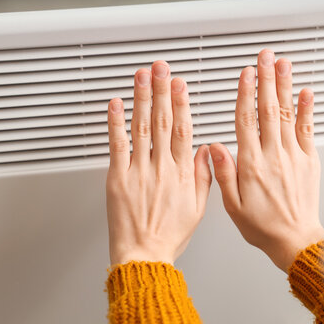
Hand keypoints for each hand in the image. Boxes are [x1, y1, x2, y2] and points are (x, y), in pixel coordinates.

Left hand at [106, 61, 211, 265]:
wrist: (144, 255)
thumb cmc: (168, 235)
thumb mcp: (198, 209)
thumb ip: (204, 177)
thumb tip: (207, 151)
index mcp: (182, 174)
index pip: (182, 130)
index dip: (181, 104)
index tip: (180, 85)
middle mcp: (161, 168)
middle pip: (162, 122)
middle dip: (162, 91)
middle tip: (161, 68)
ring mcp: (138, 171)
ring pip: (141, 128)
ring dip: (142, 99)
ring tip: (141, 76)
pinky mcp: (118, 179)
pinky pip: (117, 146)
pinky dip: (116, 124)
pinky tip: (116, 105)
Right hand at [209, 49, 323, 271]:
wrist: (296, 240)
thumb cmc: (264, 226)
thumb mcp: (233, 206)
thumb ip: (223, 174)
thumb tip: (214, 148)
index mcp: (251, 165)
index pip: (246, 121)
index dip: (245, 94)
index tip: (245, 75)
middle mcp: (273, 156)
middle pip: (268, 109)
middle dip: (266, 80)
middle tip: (265, 57)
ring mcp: (294, 156)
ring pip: (287, 114)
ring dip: (284, 86)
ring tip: (282, 64)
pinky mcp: (309, 161)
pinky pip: (308, 130)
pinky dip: (307, 109)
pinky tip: (306, 93)